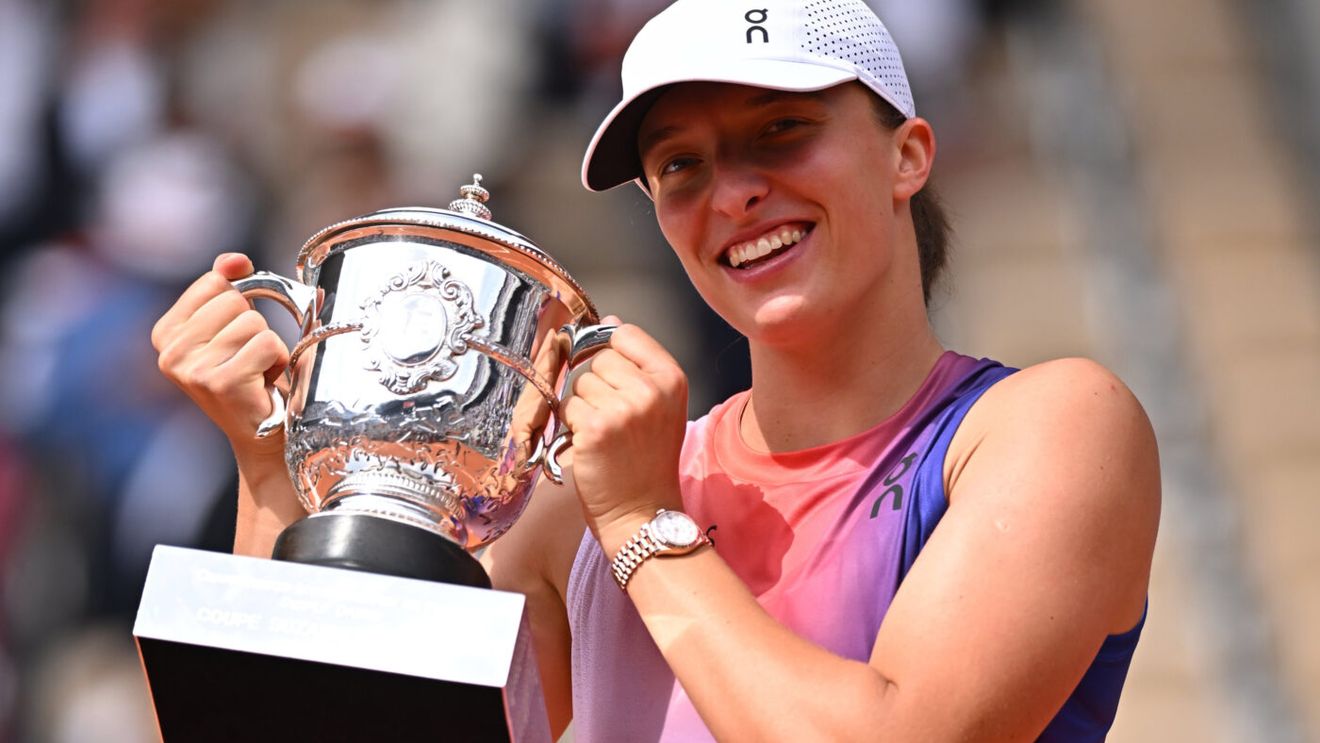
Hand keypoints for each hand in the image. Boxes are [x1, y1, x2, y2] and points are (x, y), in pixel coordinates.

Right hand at [151, 253, 289, 457]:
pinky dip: (278, 360)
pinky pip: (268, 343)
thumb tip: (235, 260)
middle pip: (235, 301)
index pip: (214, 282)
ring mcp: (193, 370)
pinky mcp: (221, 384)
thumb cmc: (252, 375)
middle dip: (254, 327)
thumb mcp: (233, 325)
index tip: (236, 333)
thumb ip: (228, 286)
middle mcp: (170, 352)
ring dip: (269, 346)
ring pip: (254, 322)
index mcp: (166, 333)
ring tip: (257, 372)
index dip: (240, 299)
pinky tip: (265, 383)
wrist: (265, 435)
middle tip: (249, 359)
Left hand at [561, 320, 687, 552]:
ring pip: (580, 383)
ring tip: (605, 435)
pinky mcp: (594, 428)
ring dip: (583, 407)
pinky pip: (567, 407)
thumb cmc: (648, 460)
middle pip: (599, 358)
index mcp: (672, 378)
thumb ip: (638, 363)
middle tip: (614, 420)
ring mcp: (622, 409)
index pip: (626, 334)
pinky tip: (592, 446)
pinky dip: (572, 427)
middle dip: (598, 386)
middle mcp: (651, 390)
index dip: (612, 353)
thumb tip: (610, 322)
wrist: (643, 512)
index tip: (616, 380)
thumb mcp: (660, 406)